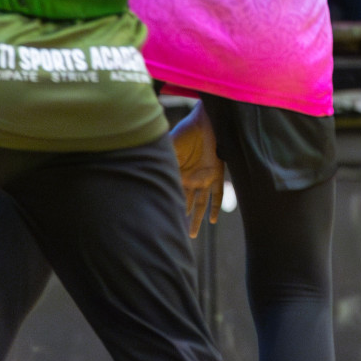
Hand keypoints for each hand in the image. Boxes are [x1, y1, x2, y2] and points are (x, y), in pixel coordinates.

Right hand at [170, 101, 223, 238]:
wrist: (206, 123)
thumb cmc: (185, 133)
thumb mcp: (169, 148)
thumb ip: (161, 162)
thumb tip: (143, 174)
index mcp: (177, 174)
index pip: (172, 196)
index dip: (167, 209)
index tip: (159, 226)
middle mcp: (190, 179)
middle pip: (184, 204)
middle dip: (180, 219)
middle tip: (173, 237)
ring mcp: (204, 178)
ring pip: (200, 204)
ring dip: (196, 219)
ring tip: (192, 236)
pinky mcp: (217, 175)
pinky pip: (217, 194)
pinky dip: (216, 207)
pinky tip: (212, 221)